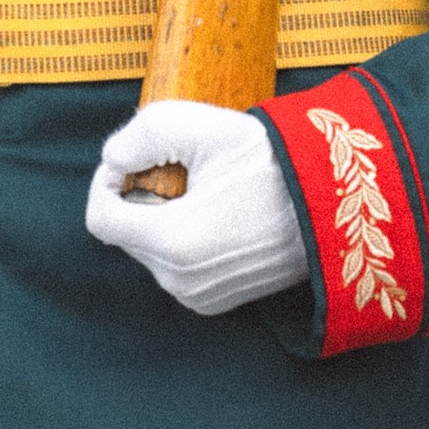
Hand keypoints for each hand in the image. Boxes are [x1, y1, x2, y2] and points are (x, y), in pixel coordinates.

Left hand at [85, 101, 306, 315]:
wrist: (329, 203)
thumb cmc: (269, 162)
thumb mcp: (201, 126)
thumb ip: (140, 135)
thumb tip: (114, 160)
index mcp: (172, 242)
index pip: (99, 218)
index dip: (107, 182)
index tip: (135, 162)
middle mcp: (180, 280)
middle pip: (125, 233)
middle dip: (140, 197)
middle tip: (184, 171)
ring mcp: (198, 296)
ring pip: (149, 250)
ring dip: (162, 218)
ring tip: (207, 193)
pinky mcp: (215, 302)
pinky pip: (175, 268)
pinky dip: (182, 240)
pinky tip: (219, 217)